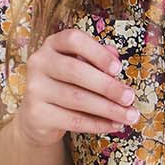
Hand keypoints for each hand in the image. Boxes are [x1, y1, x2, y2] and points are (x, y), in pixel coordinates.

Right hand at [16, 28, 138, 144]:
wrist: (38, 116)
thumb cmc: (66, 85)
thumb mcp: (80, 67)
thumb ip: (97, 60)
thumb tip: (116, 57)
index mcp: (52, 45)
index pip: (73, 40)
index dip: (97, 53)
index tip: (118, 69)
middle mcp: (39, 63)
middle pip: (75, 70)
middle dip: (107, 86)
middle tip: (130, 97)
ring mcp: (35, 88)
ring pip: (77, 98)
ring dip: (108, 108)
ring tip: (129, 115)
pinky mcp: (37, 114)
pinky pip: (73, 120)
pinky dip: (98, 124)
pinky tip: (114, 124)